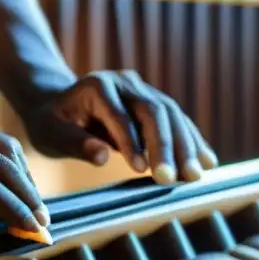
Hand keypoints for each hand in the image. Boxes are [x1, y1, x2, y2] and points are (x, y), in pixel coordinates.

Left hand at [21, 70, 217, 184]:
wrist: (59, 104)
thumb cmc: (52, 123)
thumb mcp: (51, 134)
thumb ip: (75, 143)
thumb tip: (102, 156)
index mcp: (97, 86)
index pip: (120, 115)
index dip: (132, 142)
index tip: (142, 170)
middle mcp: (124, 81)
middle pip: (153, 111)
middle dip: (167, 146)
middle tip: (177, 178)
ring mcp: (142, 89)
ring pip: (171, 114)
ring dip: (186, 145)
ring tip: (196, 175)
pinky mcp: (153, 101)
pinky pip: (177, 120)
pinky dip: (192, 141)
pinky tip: (207, 162)